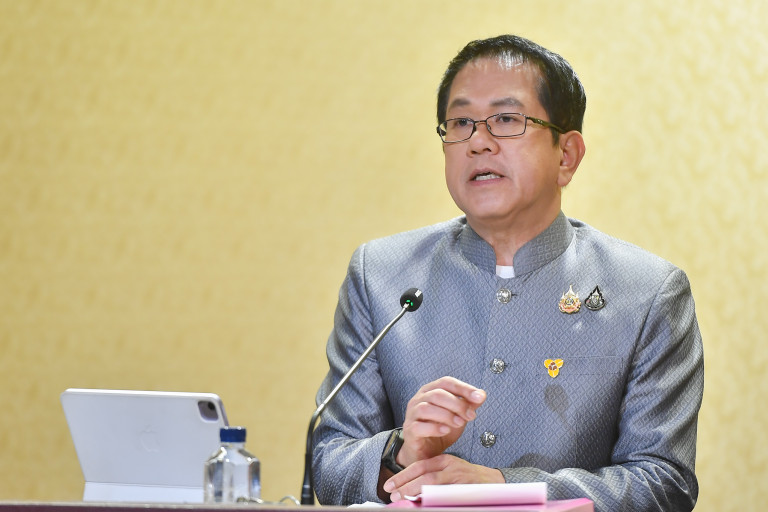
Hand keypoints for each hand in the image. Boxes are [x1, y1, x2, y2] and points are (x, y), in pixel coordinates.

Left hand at [383, 454, 503, 501]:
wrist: (495, 482)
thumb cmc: (469, 479)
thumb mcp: (450, 471)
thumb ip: (434, 476)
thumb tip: (411, 489)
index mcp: (444, 460)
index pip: (419, 465)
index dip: (403, 475)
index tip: (389, 485)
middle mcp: (450, 466)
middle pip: (423, 474)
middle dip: (405, 484)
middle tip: (392, 494)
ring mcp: (459, 476)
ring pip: (433, 483)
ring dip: (415, 491)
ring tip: (402, 498)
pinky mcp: (466, 487)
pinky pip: (446, 493)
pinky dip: (434, 498)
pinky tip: (424, 503)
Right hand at [397, 376, 485, 466]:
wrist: (426, 453)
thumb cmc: (440, 431)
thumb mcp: (458, 416)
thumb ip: (468, 405)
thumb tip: (481, 395)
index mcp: (430, 391)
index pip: (446, 382)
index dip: (463, 388)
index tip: (479, 397)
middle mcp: (418, 400)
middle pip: (436, 394)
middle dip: (457, 404)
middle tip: (471, 416)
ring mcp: (411, 415)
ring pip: (426, 408)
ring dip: (446, 415)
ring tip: (459, 423)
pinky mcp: (409, 431)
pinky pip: (419, 426)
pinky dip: (434, 428)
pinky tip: (446, 431)